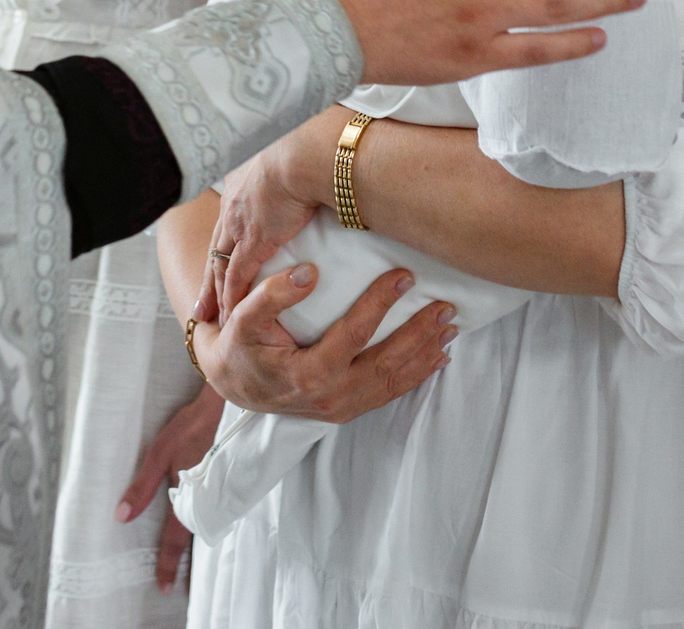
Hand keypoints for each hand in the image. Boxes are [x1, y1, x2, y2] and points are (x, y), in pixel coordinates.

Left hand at [114, 384, 224, 591]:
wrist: (229, 406)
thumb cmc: (191, 427)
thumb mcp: (159, 453)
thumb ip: (141, 487)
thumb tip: (121, 516)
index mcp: (189, 500)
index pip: (174, 541)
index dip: (168, 566)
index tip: (164, 587)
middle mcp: (208, 505)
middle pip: (194, 538)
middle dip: (184, 559)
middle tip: (175, 581)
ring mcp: (224, 497)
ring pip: (209, 527)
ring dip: (197, 540)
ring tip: (188, 559)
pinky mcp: (233, 486)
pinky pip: (219, 513)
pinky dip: (210, 522)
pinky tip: (207, 523)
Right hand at [191, 262, 454, 421]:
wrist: (232, 383)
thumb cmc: (239, 345)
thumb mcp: (243, 318)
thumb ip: (271, 295)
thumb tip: (308, 273)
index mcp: (308, 374)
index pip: (353, 334)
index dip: (379, 304)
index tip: (403, 276)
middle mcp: (331, 397)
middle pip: (386, 364)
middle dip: (419, 334)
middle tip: (446, 306)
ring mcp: (342, 408)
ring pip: (394, 383)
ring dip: (425, 355)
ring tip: (451, 329)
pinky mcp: (348, 410)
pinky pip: (389, 394)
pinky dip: (417, 376)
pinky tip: (438, 358)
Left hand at [207, 118, 335, 315]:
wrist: (304, 156)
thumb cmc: (307, 152)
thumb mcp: (291, 162)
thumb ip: (294, 177)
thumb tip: (308, 179)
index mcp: (240, 188)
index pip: (226, 226)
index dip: (221, 248)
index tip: (216, 264)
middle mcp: (232, 208)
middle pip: (214, 250)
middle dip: (208, 279)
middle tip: (200, 303)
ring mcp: (239, 225)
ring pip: (220, 268)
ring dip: (216, 294)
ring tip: (210, 317)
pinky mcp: (253, 241)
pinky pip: (236, 276)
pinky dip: (232, 297)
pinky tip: (229, 315)